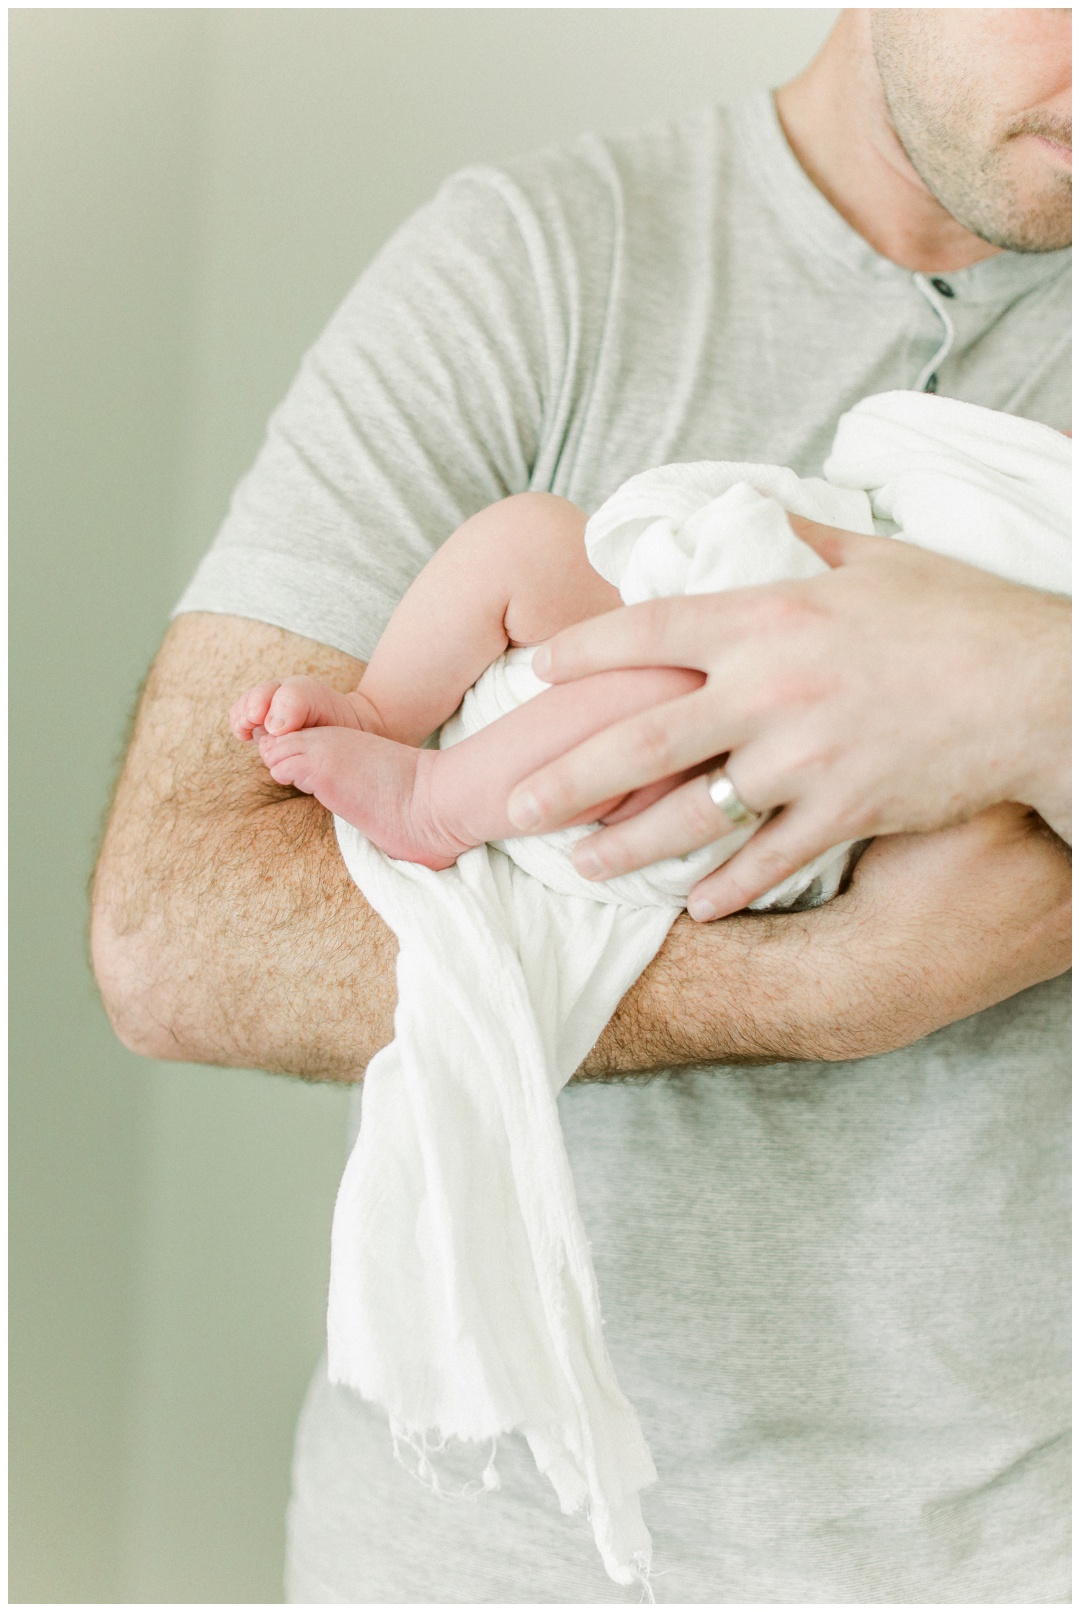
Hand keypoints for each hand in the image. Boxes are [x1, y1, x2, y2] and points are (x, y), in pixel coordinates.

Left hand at [506, 521, 1070, 917]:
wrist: (1042, 687)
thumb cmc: (959, 613)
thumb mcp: (874, 559)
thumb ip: (800, 543)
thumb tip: (754, 520)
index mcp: (769, 615)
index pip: (648, 629)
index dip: (583, 650)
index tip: (536, 671)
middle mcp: (771, 689)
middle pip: (641, 740)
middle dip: (565, 775)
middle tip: (507, 805)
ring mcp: (804, 758)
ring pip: (690, 814)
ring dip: (626, 845)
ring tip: (577, 865)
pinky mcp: (845, 811)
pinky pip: (768, 859)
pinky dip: (727, 888)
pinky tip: (693, 909)